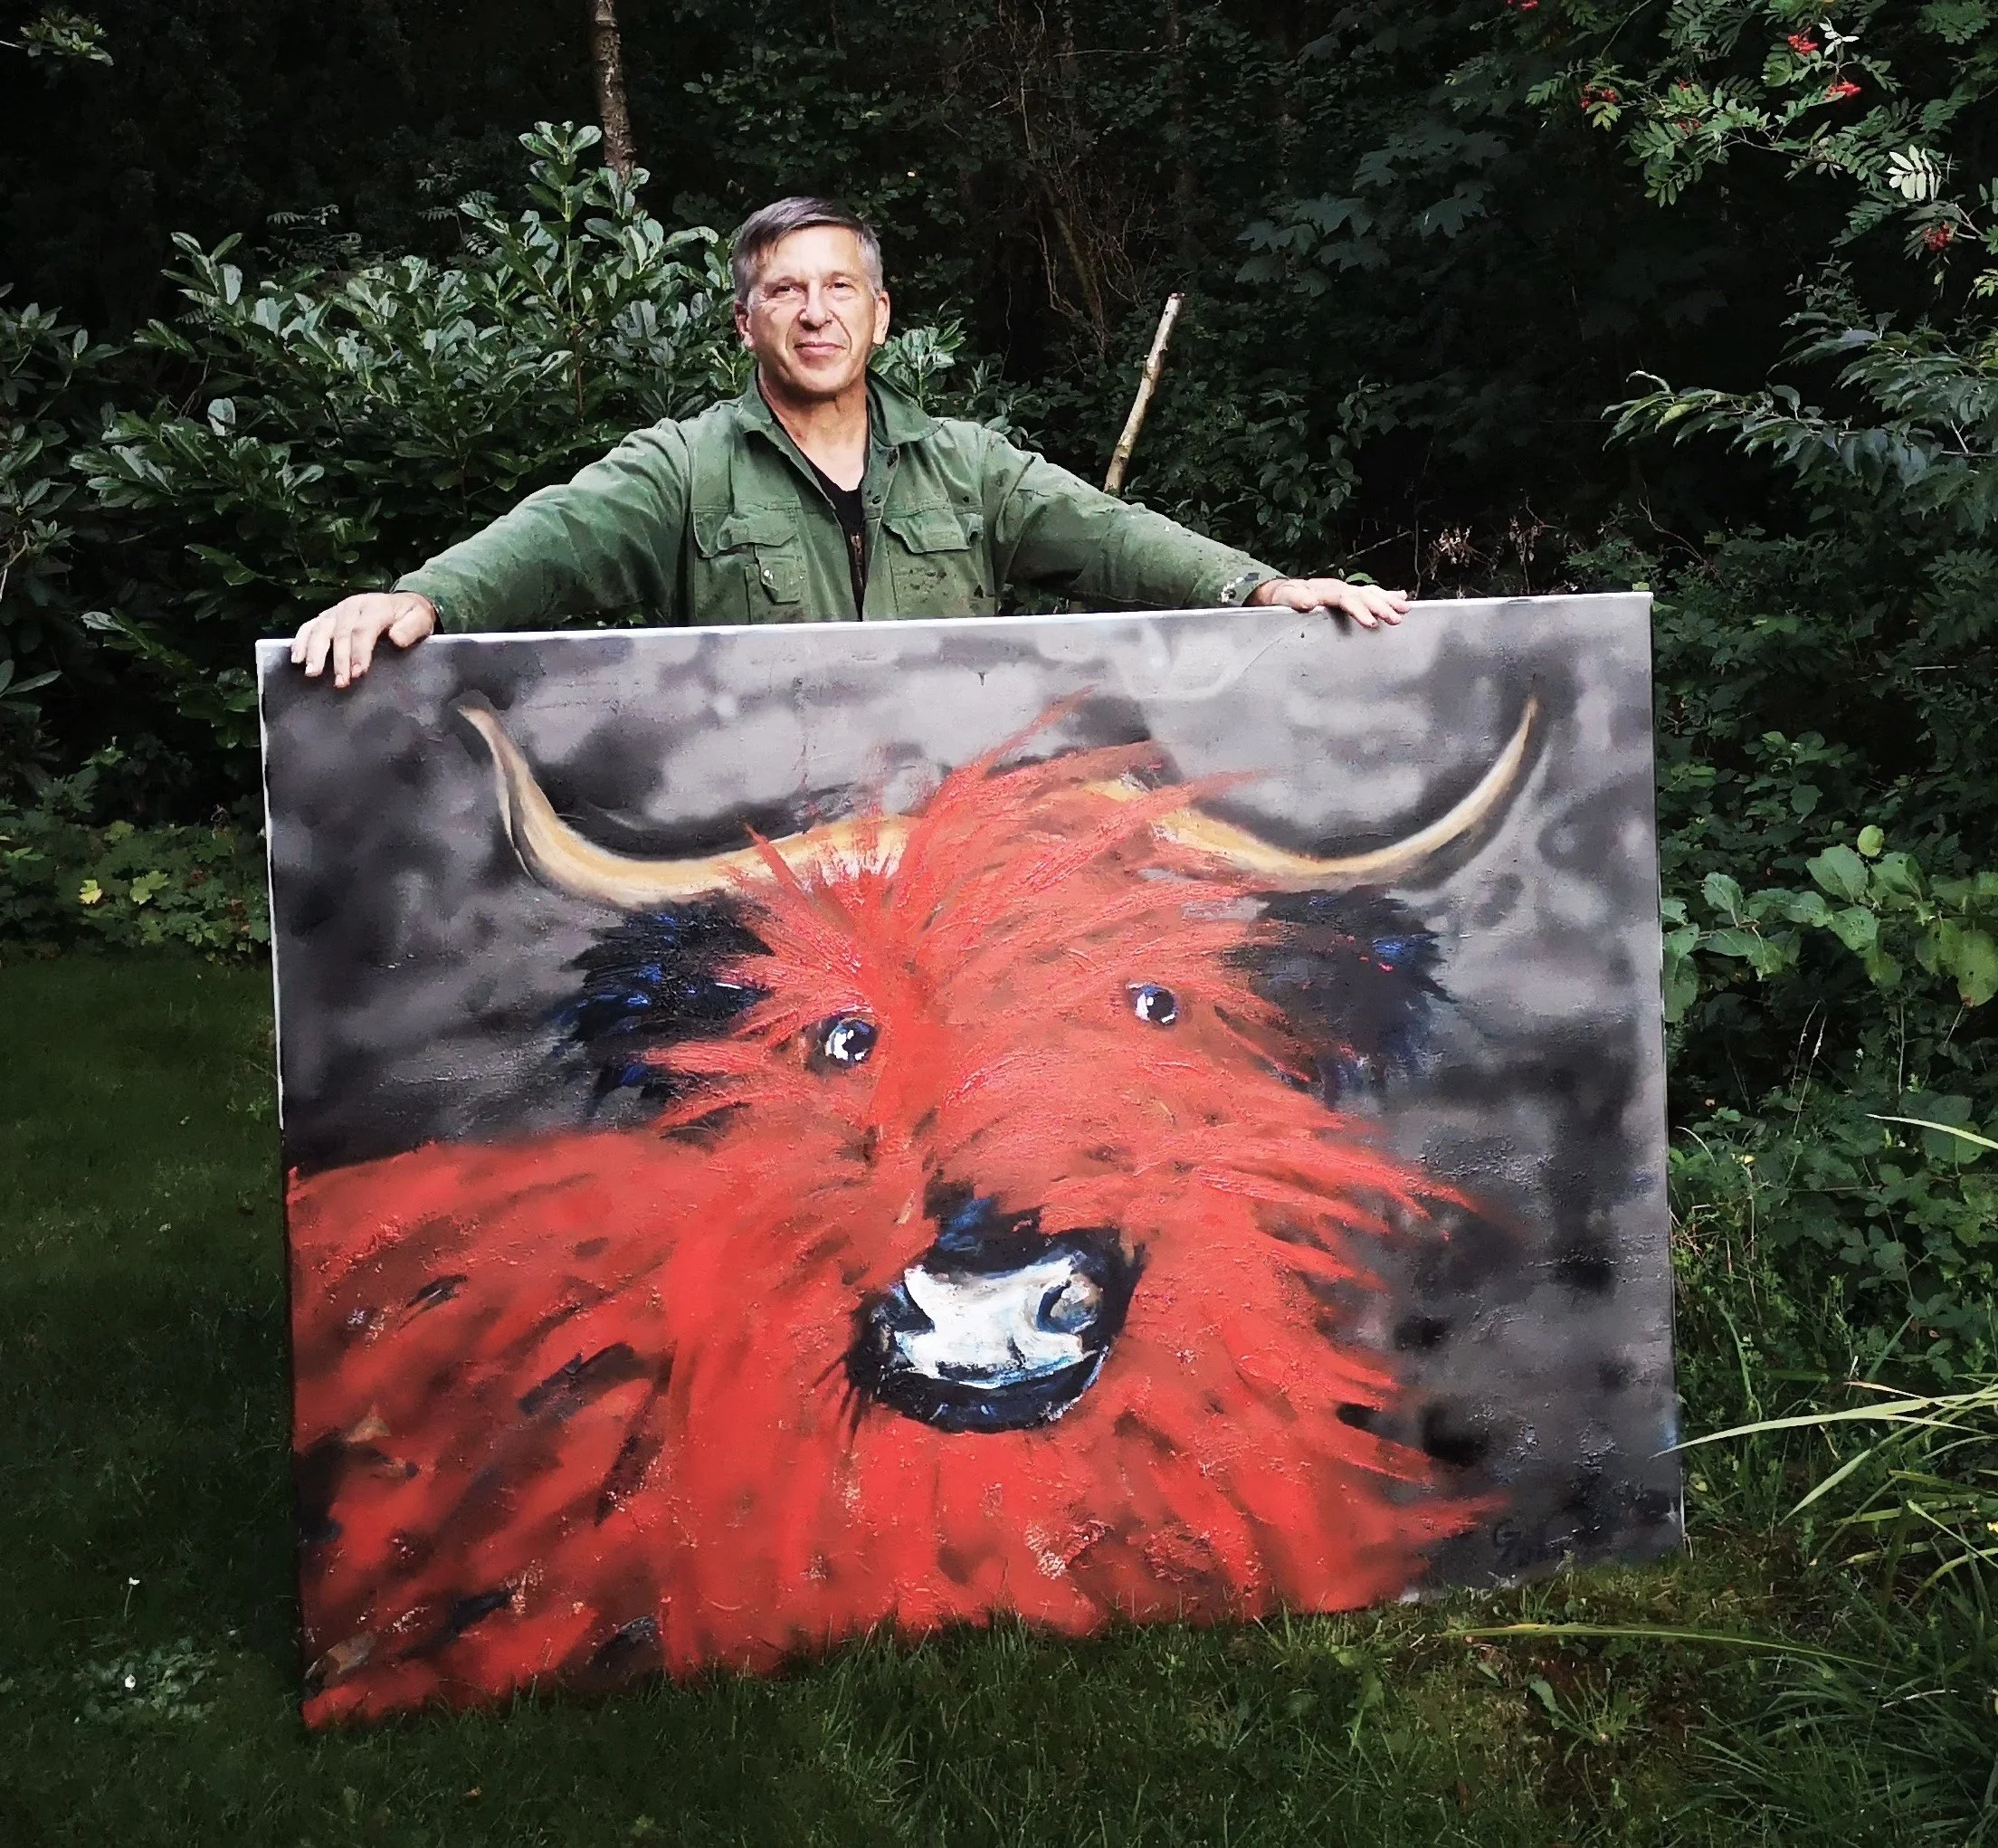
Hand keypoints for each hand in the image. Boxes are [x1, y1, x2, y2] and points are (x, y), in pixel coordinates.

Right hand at [291, 592, 436, 687]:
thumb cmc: (411, 617)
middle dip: (338, 659)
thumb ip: (410, 629)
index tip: (358, 673)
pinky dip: (300, 641)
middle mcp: (352, 606)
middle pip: (340, 632)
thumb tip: (396, 639)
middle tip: (340, 683)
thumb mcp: (420, 620)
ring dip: (314, 651)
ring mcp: (337, 611)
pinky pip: (309, 627)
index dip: (359, 652)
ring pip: (320, 629)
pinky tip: (296, 658)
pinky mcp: (327, 617)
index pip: (363, 630)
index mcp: (375, 607)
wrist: (402, 603)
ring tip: (312, 673)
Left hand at [1248, 577, 1409, 629]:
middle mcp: (1338, 588)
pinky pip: (1370, 593)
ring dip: (1389, 601)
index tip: (1371, 622)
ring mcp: (1345, 591)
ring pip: (1371, 593)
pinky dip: (1386, 594)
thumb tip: (1308, 602)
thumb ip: (1295, 599)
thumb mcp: (1283, 597)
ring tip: (1405, 609)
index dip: (1359, 610)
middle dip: (1381, 606)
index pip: (1346, 599)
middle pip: (1363, 595)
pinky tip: (1400, 597)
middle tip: (1396, 618)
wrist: (1280, 592)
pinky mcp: (1348, 595)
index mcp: (1325, 590)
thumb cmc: (1282, 597)